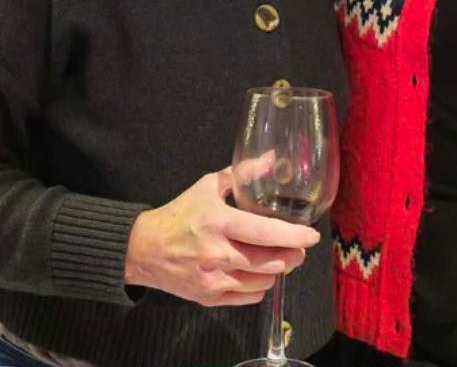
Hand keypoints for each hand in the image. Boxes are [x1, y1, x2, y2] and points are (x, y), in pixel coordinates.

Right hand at [125, 170, 318, 307]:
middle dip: (293, 256)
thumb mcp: (210, 186)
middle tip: (300, 248)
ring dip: (277, 270)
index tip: (312, 235)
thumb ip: (244, 173)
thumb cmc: (180, 213)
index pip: (265, 233)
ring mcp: (212, 280)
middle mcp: (217, 254)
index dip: (293, 236)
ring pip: (262, 282)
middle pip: (269, 261)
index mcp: (219, 223)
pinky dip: (260, 286)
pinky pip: (248, 297)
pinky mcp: (208, 297)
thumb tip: (273, 158)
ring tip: (280, 258)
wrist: (144, 249)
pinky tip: (259, 273)